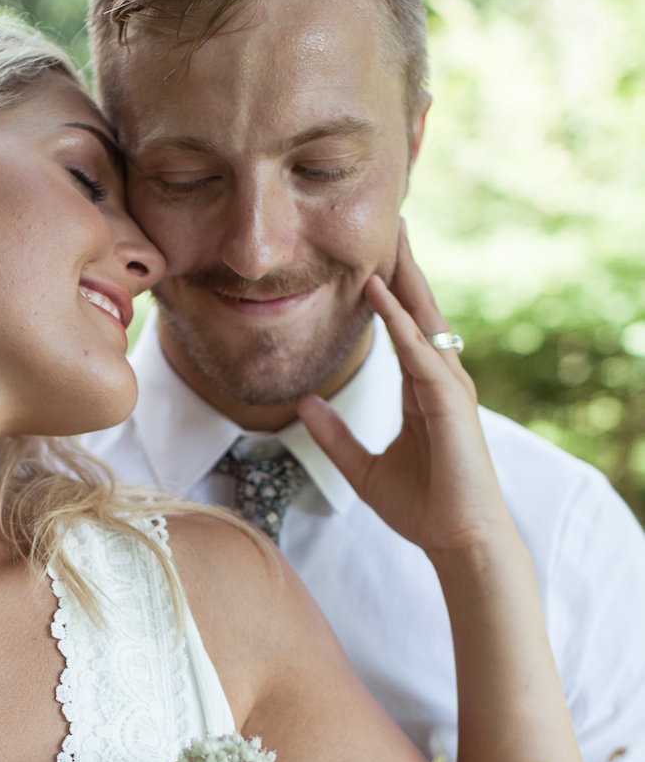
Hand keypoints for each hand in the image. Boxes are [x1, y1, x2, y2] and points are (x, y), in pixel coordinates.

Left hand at [295, 225, 513, 560]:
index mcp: (422, 392)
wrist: (459, 541)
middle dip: (406, 267)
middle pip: (421, 312)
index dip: (392, 292)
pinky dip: (400, 321)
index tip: (374, 256)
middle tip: (393, 221)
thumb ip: (333, 436)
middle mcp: (440, 382)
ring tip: (392, 236)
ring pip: (425, 320)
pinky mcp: (450, 403)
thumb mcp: (362, 469)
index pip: (406, 329)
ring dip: (406, 278)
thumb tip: (302, 404)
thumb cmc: (423, 509)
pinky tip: (380, 291)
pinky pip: (419, 352)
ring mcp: (449, 389)